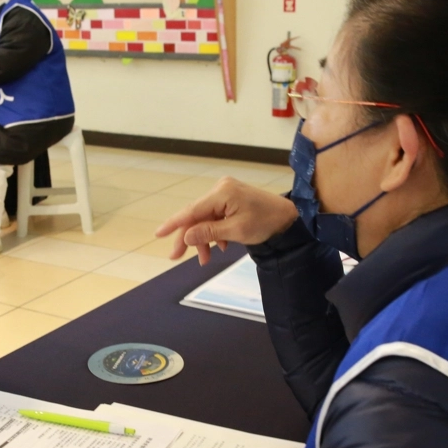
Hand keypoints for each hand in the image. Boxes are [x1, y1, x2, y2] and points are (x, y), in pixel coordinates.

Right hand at [156, 177, 298, 264]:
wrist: (288, 219)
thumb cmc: (265, 223)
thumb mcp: (236, 231)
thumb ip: (209, 233)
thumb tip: (186, 237)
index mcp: (222, 192)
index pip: (192, 210)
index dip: (174, 224)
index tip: (158, 234)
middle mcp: (221, 188)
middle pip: (196, 215)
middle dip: (190, 238)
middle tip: (176, 257)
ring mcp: (226, 192)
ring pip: (205, 218)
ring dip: (204, 239)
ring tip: (206, 259)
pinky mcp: (231, 199)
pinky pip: (215, 216)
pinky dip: (214, 232)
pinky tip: (219, 246)